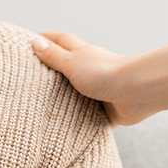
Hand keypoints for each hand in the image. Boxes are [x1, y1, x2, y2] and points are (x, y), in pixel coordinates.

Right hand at [31, 32, 150, 125]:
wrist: (136, 92)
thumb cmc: (104, 73)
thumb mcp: (73, 63)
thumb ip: (54, 56)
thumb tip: (36, 41)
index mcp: (82, 55)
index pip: (61, 41)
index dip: (47, 39)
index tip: (31, 40)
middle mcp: (90, 70)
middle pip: (69, 66)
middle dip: (53, 70)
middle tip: (32, 77)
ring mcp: (99, 89)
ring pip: (78, 93)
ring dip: (65, 98)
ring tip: (44, 108)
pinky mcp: (107, 109)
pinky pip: (89, 116)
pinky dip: (80, 120)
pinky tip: (68, 129)